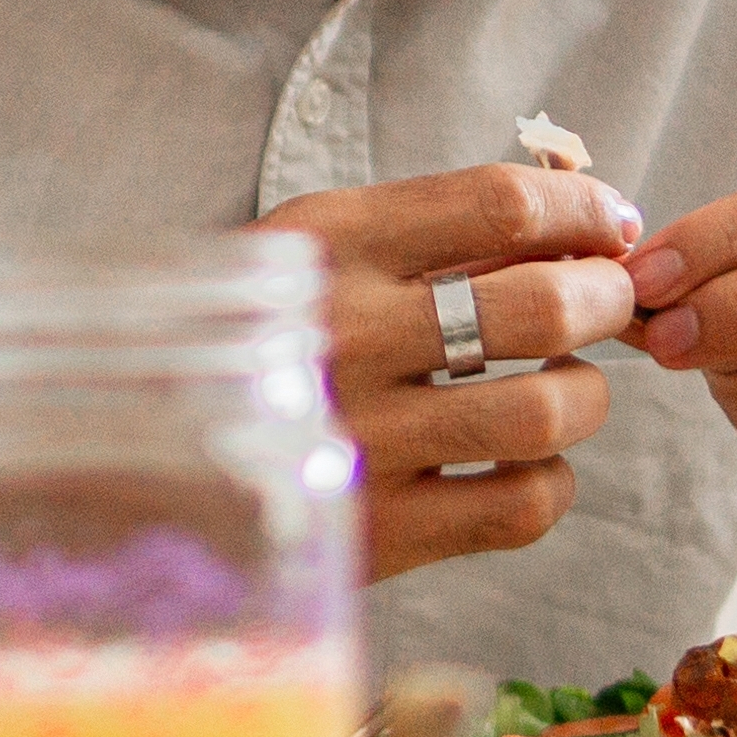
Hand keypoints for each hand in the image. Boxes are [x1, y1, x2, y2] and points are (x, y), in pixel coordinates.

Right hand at [256, 164, 649, 581]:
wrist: (129, 460)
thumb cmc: (247, 342)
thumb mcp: (309, 253)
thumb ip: (428, 232)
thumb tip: (579, 210)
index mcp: (329, 246)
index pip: (500, 203)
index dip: (584, 210)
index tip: (608, 228)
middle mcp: (346, 336)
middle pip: (544, 304)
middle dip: (606, 299)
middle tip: (606, 305)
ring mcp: (362, 441)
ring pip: (546, 411)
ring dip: (583, 394)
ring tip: (561, 387)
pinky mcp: (379, 534)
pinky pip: (522, 505)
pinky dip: (551, 481)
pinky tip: (523, 465)